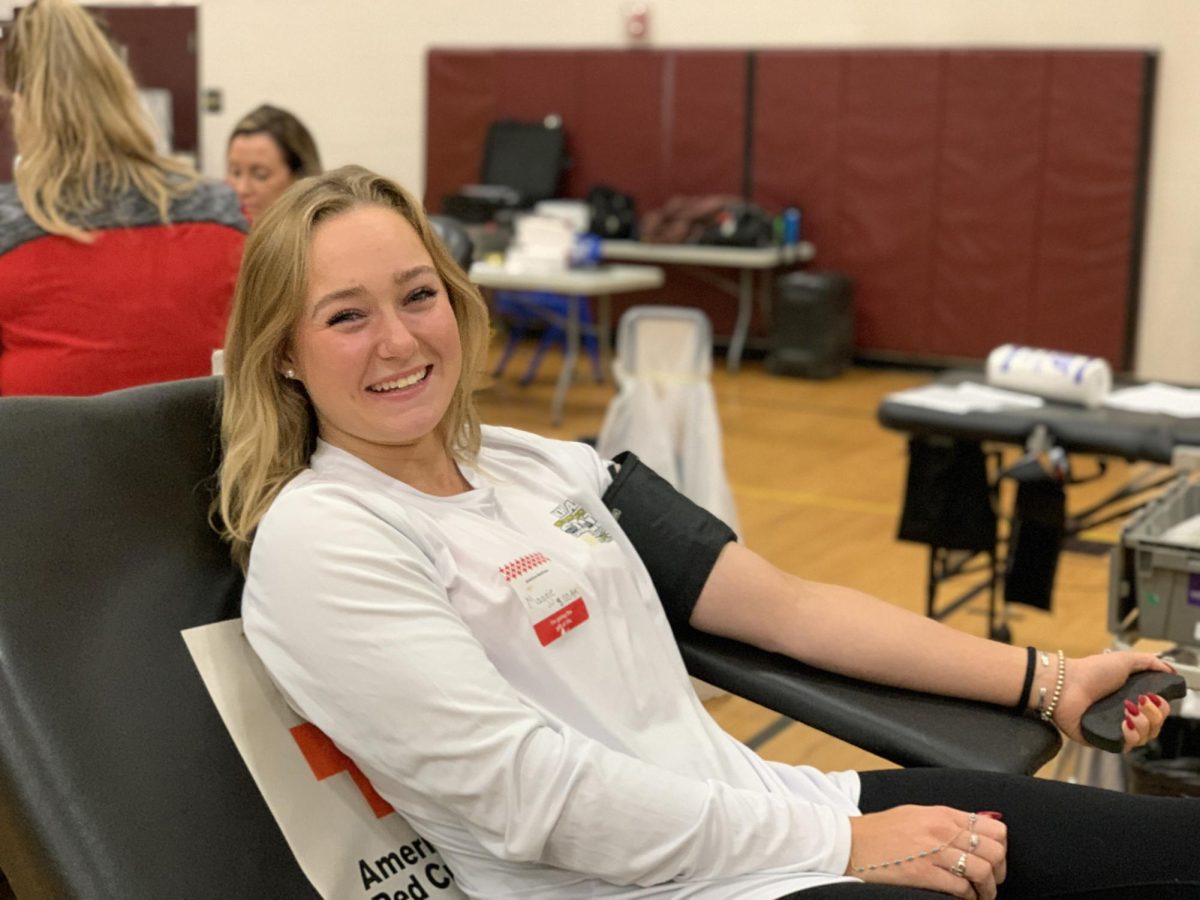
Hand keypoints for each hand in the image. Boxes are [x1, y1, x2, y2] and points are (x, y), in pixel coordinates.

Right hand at [846, 805, 1006, 898]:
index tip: (996, 859)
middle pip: (994, 851)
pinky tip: (963, 899)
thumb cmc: (880, 830)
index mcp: (942, 814)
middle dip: (999, 871)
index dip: (1001, 847)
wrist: (850, 843)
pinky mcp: (923, 873)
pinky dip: (968, 897)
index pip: (992, 827)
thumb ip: (947, 820)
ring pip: (982, 871)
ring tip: (980, 895)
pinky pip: (961, 888)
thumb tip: (977, 828)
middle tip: (993, 881)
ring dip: (987, 889)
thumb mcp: (916, 814)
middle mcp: (942, 830)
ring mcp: (933, 852)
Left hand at [1052, 652, 1171, 749]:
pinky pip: (1126, 747)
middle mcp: (1124, 716)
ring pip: (1144, 739)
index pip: (1157, 712)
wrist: (1063, 684)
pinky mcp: (1102, 740)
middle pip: (1154, 727)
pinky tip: (1124, 724)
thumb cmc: (1089, 671)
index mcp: (1130, 699)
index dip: (1161, 708)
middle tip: (1140, 702)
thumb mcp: (1123, 660)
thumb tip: (1170, 670)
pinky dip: (1130, 736)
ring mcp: (1113, 729)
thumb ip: (1149, 662)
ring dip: (1143, 725)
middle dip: (1155, 716)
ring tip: (1129, 712)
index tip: (1154, 697)